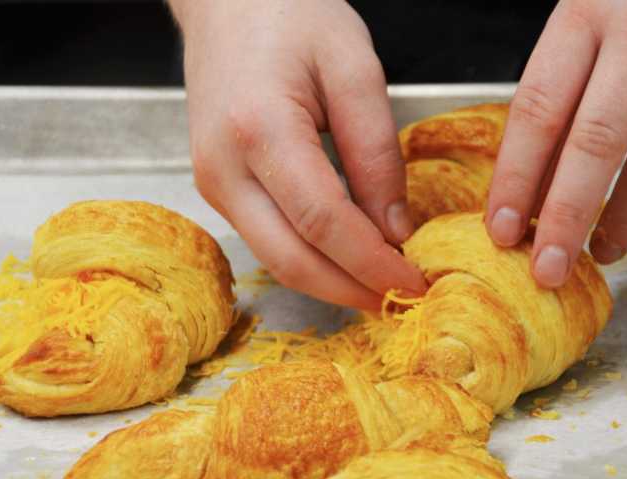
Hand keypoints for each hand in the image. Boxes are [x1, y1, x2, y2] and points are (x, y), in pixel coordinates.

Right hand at [170, 0, 425, 309]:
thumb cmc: (289, 13)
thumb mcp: (353, 68)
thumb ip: (377, 152)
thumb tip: (395, 231)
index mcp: (259, 128)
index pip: (323, 222)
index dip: (372, 263)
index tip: (415, 283)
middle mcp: (223, 167)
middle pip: (291, 260)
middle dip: (352, 291)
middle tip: (402, 301)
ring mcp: (212, 183)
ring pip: (276, 260)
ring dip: (332, 283)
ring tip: (383, 287)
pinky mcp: (216, 188)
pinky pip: (266, 241)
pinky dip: (310, 260)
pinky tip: (348, 261)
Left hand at [485, 0, 626, 286]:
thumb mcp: (591, 17)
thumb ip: (563, 89)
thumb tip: (530, 187)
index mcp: (587, 10)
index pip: (539, 110)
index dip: (517, 180)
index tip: (502, 230)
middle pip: (597, 146)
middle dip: (566, 220)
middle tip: (548, 271)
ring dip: (624, 222)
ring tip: (600, 251)